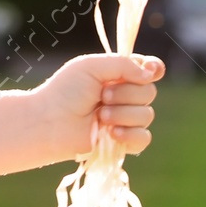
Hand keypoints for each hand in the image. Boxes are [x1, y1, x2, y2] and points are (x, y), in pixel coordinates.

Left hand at [36, 51, 164, 161]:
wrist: (51, 122)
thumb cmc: (66, 90)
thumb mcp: (91, 66)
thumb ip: (123, 64)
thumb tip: (151, 74)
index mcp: (118, 74)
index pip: (149, 69)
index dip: (154, 69)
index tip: (150, 71)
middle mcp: (125, 95)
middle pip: (149, 92)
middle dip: (126, 94)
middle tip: (102, 96)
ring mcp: (125, 119)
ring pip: (147, 115)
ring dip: (122, 114)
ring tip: (100, 116)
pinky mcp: (124, 142)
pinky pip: (144, 138)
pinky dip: (130, 135)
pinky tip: (112, 133)